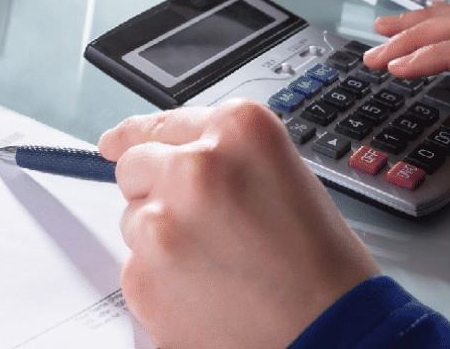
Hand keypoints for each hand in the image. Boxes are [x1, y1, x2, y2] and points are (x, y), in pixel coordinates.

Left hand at [98, 101, 378, 348]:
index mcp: (237, 131)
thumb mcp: (284, 177)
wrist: (333, 337)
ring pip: (133, 219)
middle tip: (201, 226)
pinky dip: (161, 281)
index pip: (161, 122)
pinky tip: (207, 293)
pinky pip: (134, 267)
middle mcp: (195, 167)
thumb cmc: (323, 267)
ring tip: (219, 265)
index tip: (116, 141)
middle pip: (135, 165)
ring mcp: (163, 221)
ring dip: (161, 237)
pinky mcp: (143, 275)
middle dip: (156, 190)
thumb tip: (168, 154)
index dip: (137, 136)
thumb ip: (225, 157)